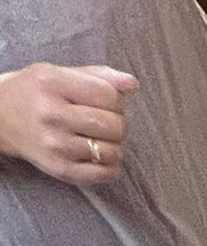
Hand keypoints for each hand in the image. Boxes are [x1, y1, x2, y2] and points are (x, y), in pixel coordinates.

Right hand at [0, 62, 137, 183]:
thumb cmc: (34, 92)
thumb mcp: (58, 72)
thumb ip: (98, 75)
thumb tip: (132, 84)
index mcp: (52, 83)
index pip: (108, 95)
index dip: (116, 100)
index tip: (106, 102)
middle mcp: (52, 114)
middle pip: (113, 124)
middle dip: (118, 123)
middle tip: (105, 121)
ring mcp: (55, 145)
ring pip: (112, 150)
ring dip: (115, 145)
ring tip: (101, 138)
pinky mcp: (59, 169)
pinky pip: (103, 173)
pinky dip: (111, 166)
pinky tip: (101, 156)